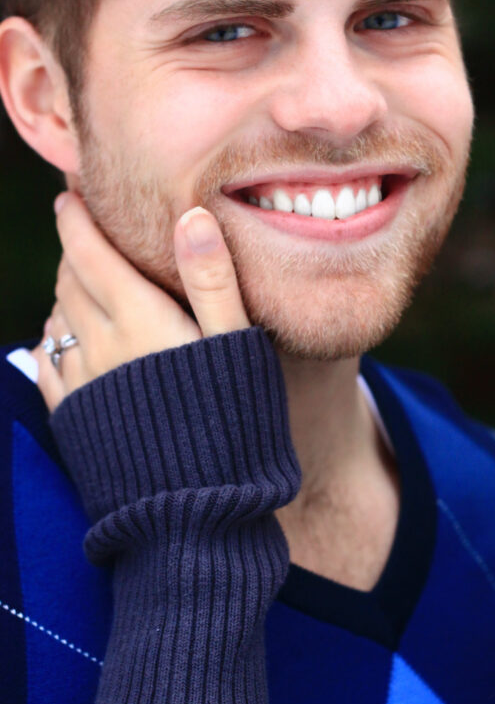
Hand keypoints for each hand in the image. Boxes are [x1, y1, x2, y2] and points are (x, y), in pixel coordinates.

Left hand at [36, 192, 248, 410]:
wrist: (198, 508)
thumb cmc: (232, 418)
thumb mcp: (235, 343)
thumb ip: (212, 279)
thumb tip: (192, 216)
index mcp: (138, 318)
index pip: (89, 252)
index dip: (76, 218)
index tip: (70, 195)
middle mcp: (100, 344)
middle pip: (69, 279)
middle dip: (74, 250)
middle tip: (88, 234)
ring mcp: (83, 381)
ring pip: (58, 316)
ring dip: (66, 291)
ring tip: (85, 282)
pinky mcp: (74, 415)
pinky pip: (49, 359)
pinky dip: (56, 334)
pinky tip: (70, 336)